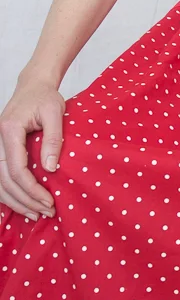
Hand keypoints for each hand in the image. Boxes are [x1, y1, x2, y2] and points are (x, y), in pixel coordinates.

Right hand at [0, 76, 64, 220]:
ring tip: (35, 214)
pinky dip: (10, 193)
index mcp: (9, 130)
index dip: (31, 189)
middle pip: (5, 180)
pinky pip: (0, 177)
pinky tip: (23, 203)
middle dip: (25, 200)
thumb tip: (51, 168)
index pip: (16, 169)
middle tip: (45, 212)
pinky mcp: (0, 150)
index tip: (49, 201)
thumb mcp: (55, 112)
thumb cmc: (45, 97)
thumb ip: (53, 139)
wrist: (34, 85)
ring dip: (16, 201)